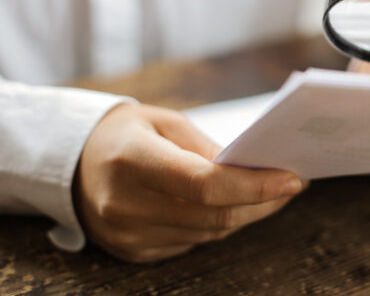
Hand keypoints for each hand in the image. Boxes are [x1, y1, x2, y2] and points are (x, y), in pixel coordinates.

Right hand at [74, 103, 304, 262]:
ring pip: (209, 233)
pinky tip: (237, 206)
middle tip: (292, 183)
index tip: (293, 178)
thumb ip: (208, 148)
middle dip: (262, 201)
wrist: (71, 163)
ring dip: (247, 214)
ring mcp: (127, 235)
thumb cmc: (127, 133)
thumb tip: (255, 170)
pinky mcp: (133, 252)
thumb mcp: (165, 121)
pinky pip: (193, 242)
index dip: (255, 185)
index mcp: (132, 161)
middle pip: (214, 216)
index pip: (205, 184)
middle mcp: (125, 205)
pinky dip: (220, 224)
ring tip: (272, 191)